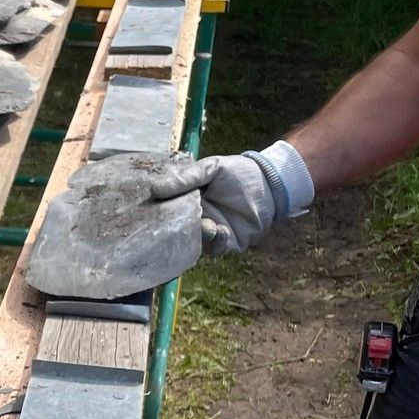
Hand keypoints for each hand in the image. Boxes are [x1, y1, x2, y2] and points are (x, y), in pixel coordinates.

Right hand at [150, 143, 310, 258]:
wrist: (270, 183)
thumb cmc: (238, 172)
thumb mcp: (209, 169)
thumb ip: (185, 180)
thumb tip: (154, 189)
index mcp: (186, 201)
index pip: (166, 212)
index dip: (157, 216)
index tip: (149, 216)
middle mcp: (195, 219)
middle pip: (177, 232)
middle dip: (175, 232)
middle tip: (176, 227)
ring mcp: (210, 231)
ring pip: (195, 243)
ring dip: (199, 236)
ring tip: (207, 225)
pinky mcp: (227, 242)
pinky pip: (215, 249)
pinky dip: (216, 242)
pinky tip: (221, 230)